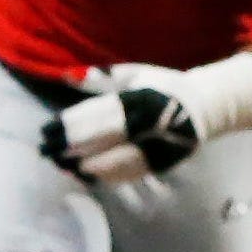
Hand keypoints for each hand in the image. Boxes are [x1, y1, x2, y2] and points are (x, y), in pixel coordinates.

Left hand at [40, 55, 251, 186]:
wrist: (206, 107)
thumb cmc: (164, 85)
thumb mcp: (135, 74)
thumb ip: (101, 79)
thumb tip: (68, 75)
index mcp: (138, 99)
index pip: (95, 116)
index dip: (68, 126)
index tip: (45, 131)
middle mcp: (147, 124)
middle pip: (100, 140)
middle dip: (70, 148)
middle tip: (45, 152)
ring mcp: (155, 146)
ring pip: (113, 162)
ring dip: (84, 166)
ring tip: (61, 166)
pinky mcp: (161, 163)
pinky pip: (128, 174)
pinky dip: (104, 177)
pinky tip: (85, 176)